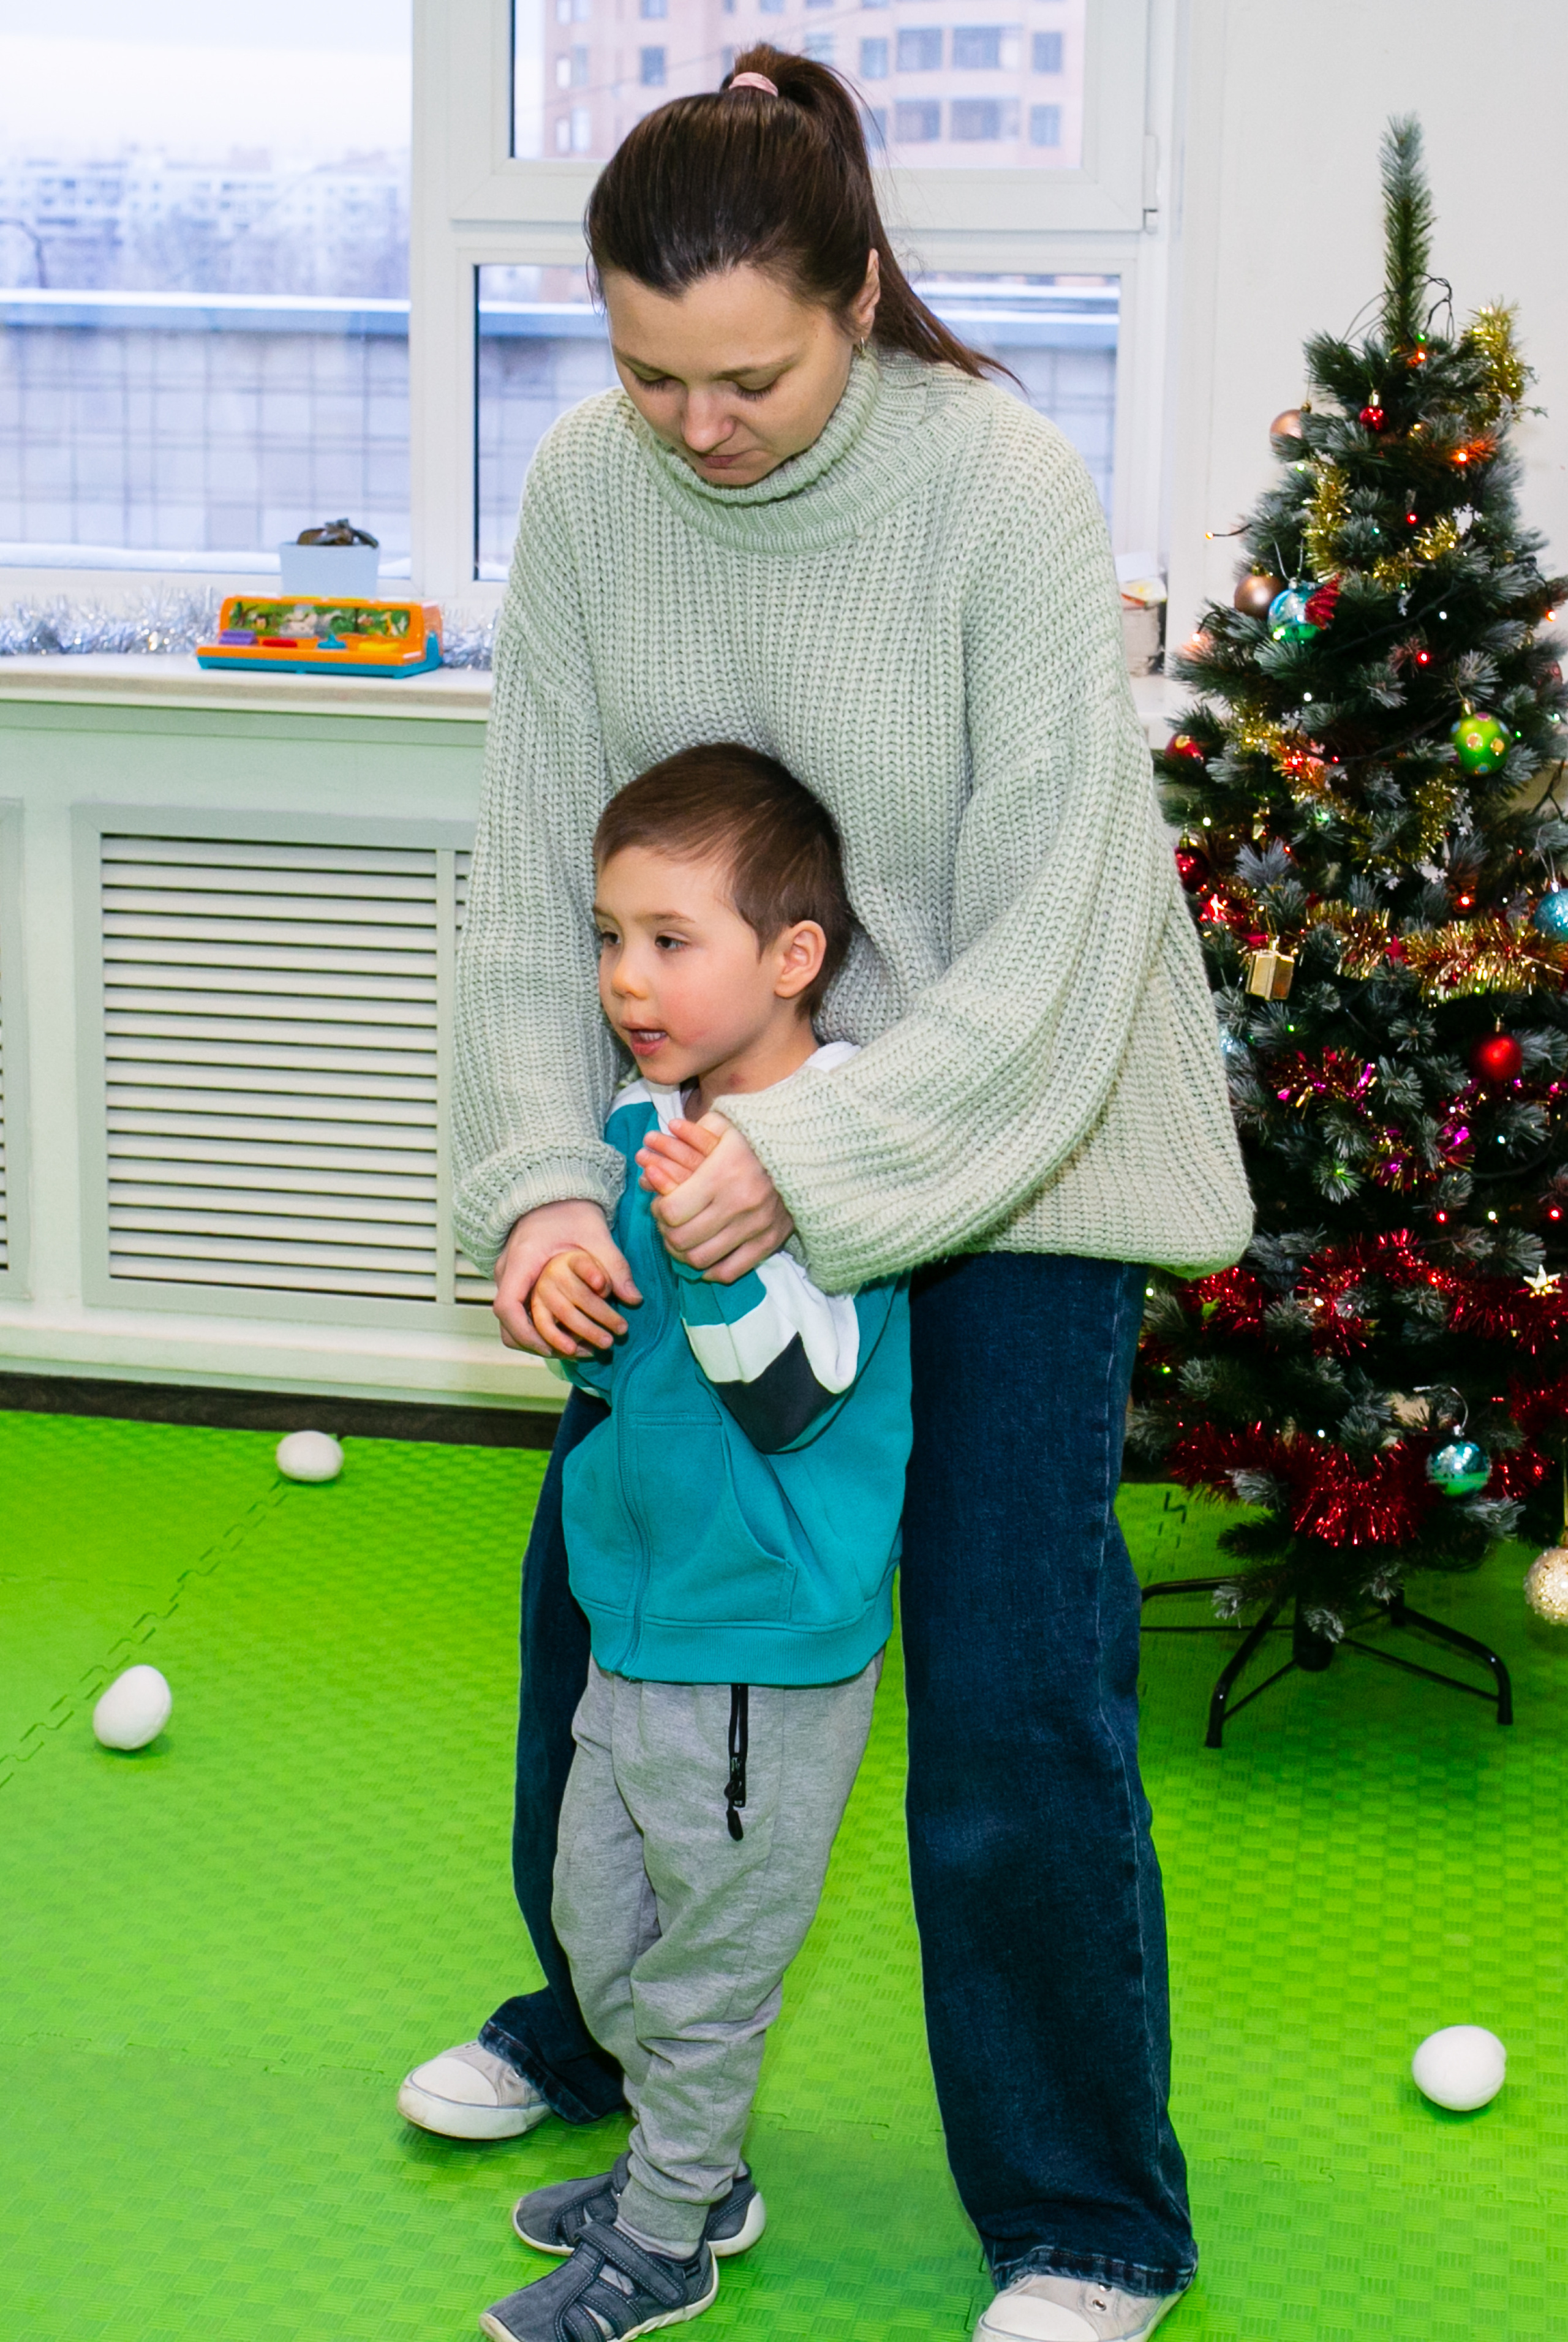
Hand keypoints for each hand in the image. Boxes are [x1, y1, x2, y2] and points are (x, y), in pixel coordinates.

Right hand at [492, 1199, 639, 1357]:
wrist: (554, 1191)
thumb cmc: (571, 1209)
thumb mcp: (596, 1234)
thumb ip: (614, 1265)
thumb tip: (635, 1299)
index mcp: (522, 1259)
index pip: (507, 1305)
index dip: (525, 1333)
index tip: (550, 1348)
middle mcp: (508, 1269)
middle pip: (506, 1321)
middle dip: (535, 1343)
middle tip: (570, 1353)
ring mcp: (508, 1274)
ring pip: (509, 1321)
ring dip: (534, 1339)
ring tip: (569, 1349)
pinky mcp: (516, 1278)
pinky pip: (518, 1311)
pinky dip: (535, 1327)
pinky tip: (561, 1334)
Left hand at [651, 1115, 793, 1283]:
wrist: (809, 1155)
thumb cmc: (758, 1139)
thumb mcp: (727, 1125)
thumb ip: (693, 1131)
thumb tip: (657, 1135)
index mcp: (723, 1174)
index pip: (672, 1210)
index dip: (658, 1210)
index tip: (659, 1202)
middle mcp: (738, 1204)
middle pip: (682, 1238)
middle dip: (666, 1233)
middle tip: (667, 1224)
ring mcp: (755, 1227)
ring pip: (702, 1258)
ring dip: (683, 1254)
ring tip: (681, 1240)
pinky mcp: (770, 1242)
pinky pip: (732, 1270)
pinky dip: (712, 1270)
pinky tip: (706, 1259)